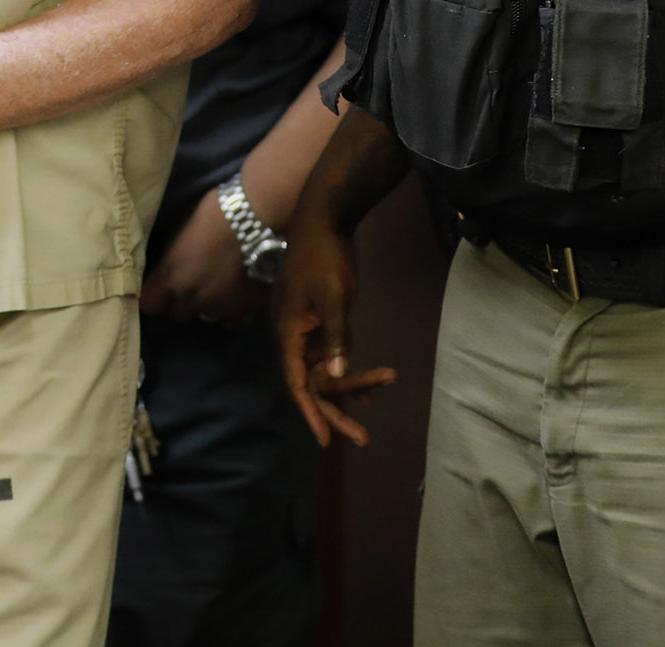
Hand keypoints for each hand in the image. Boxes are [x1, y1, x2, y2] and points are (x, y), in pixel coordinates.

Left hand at [140, 188, 259, 324]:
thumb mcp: (179, 231)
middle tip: (191, 284)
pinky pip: (230, 321)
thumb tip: (168, 268)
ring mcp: (218, 308)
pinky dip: (230, 311)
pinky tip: (234, 295)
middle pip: (177, 314)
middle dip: (181, 302)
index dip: (155, 297)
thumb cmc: (213, 213)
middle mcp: (191, 298)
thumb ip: (171, 258)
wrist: (256, 217)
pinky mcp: (244, 310)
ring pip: (205, 317)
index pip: (149, 305)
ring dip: (206, 305)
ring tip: (216, 286)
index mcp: (170, 277)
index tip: (160, 289)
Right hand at [271, 197, 395, 446]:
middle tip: (361, 438)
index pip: (298, 384)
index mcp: (289, 334)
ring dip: (349, 386)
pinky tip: (371, 385)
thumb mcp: (334, 299)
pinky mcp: (318, 320)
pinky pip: (332, 354)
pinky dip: (349, 367)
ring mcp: (305, 329)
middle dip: (335, 411)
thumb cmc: (325, 260)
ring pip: (325, 369)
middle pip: (313, 384)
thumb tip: (338, 374)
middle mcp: (293, 337)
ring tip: (375, 404)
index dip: (311, 414)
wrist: (322, 221)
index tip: (324, 441)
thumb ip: (336, 338)